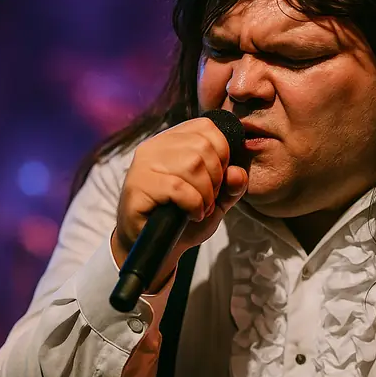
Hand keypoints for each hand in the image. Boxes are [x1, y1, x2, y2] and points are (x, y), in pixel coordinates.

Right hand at [112, 117, 248, 288]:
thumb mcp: (216, 200)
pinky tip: (191, 215)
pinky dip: (193, 204)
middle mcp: (155, 146)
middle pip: (203, 146)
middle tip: (208, 199)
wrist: (157, 248)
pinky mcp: (138, 186)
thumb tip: (237, 172)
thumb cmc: (183, 219)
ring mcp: (144, 165)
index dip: (222, 153)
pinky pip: (178, 187)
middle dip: (215, 178)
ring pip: (192, 164)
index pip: (206, 127)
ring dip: (205, 193)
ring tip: (200, 208)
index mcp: (173, 140)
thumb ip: (231, 185)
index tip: (218, 179)